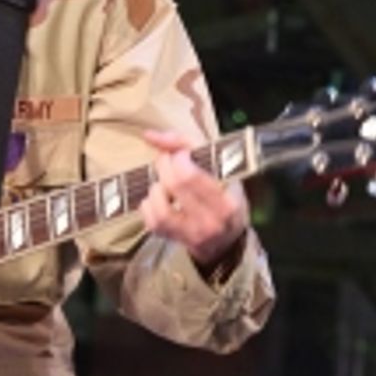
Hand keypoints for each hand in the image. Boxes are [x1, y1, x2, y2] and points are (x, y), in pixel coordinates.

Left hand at [139, 128, 248, 266]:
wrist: (227, 240)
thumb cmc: (223, 195)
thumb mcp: (219, 167)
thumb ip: (187, 144)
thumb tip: (149, 135)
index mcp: (227, 202)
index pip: (191, 175)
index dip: (179, 158)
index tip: (182, 154)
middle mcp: (212, 221)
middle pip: (175, 185)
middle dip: (165, 166)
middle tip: (166, 161)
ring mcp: (193, 234)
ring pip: (161, 207)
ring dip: (156, 188)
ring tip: (163, 183)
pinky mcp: (175, 241)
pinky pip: (151, 221)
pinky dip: (148, 205)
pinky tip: (158, 199)